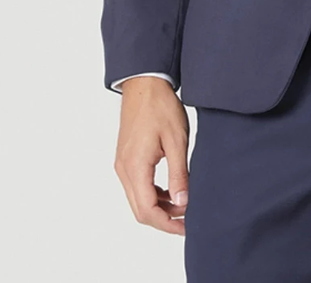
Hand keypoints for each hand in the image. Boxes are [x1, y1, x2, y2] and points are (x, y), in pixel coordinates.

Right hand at [113, 76, 190, 234]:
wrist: (144, 84)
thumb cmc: (160, 107)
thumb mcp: (176, 140)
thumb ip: (179, 174)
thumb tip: (183, 203)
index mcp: (135, 167)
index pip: (147, 211)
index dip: (167, 224)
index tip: (187, 227)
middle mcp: (124, 170)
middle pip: (140, 210)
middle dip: (164, 220)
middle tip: (188, 221)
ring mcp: (123, 164)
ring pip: (138, 199)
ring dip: (159, 207)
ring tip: (183, 204)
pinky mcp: (126, 158)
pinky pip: (137, 186)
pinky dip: (153, 194)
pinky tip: (171, 190)